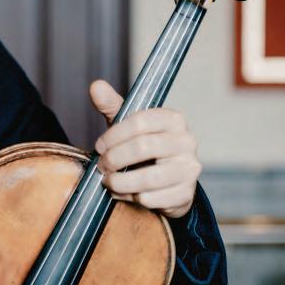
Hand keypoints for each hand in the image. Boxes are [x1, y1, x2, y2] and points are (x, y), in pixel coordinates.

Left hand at [89, 79, 200, 218]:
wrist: (168, 182)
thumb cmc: (144, 149)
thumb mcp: (129, 126)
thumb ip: (112, 106)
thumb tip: (96, 86)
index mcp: (173, 119)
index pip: (140, 121)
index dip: (113, 135)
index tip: (99, 146)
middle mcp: (186, 141)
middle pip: (142, 148)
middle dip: (114, 159)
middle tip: (101, 166)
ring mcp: (189, 168)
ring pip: (148, 178)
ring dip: (119, 182)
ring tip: (109, 181)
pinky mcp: (185, 193)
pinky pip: (151, 198)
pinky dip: (130, 198)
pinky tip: (125, 193)